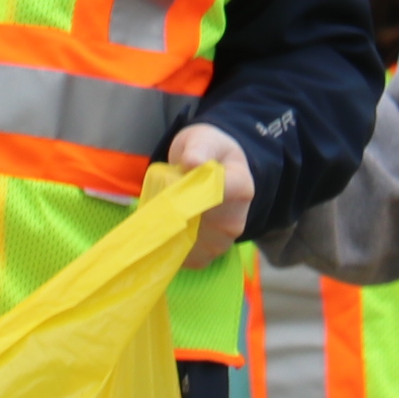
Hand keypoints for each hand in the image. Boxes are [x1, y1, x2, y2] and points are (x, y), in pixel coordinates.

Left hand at [163, 124, 254, 267]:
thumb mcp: (203, 140)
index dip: (188, 194)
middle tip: (157, 199)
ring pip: (186, 244)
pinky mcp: (209, 255)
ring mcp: (224, 241)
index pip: (216, 194)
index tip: (170, 187)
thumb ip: (198, 149)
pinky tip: (167, 228)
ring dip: (168, 231)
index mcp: (240, 186)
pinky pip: (184, 257)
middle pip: (195, 223)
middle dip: (170, 214)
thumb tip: (193, 161)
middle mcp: (236, 219)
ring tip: (163, 211)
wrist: (218, 172)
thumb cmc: (207, 154)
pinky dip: (169, 246)